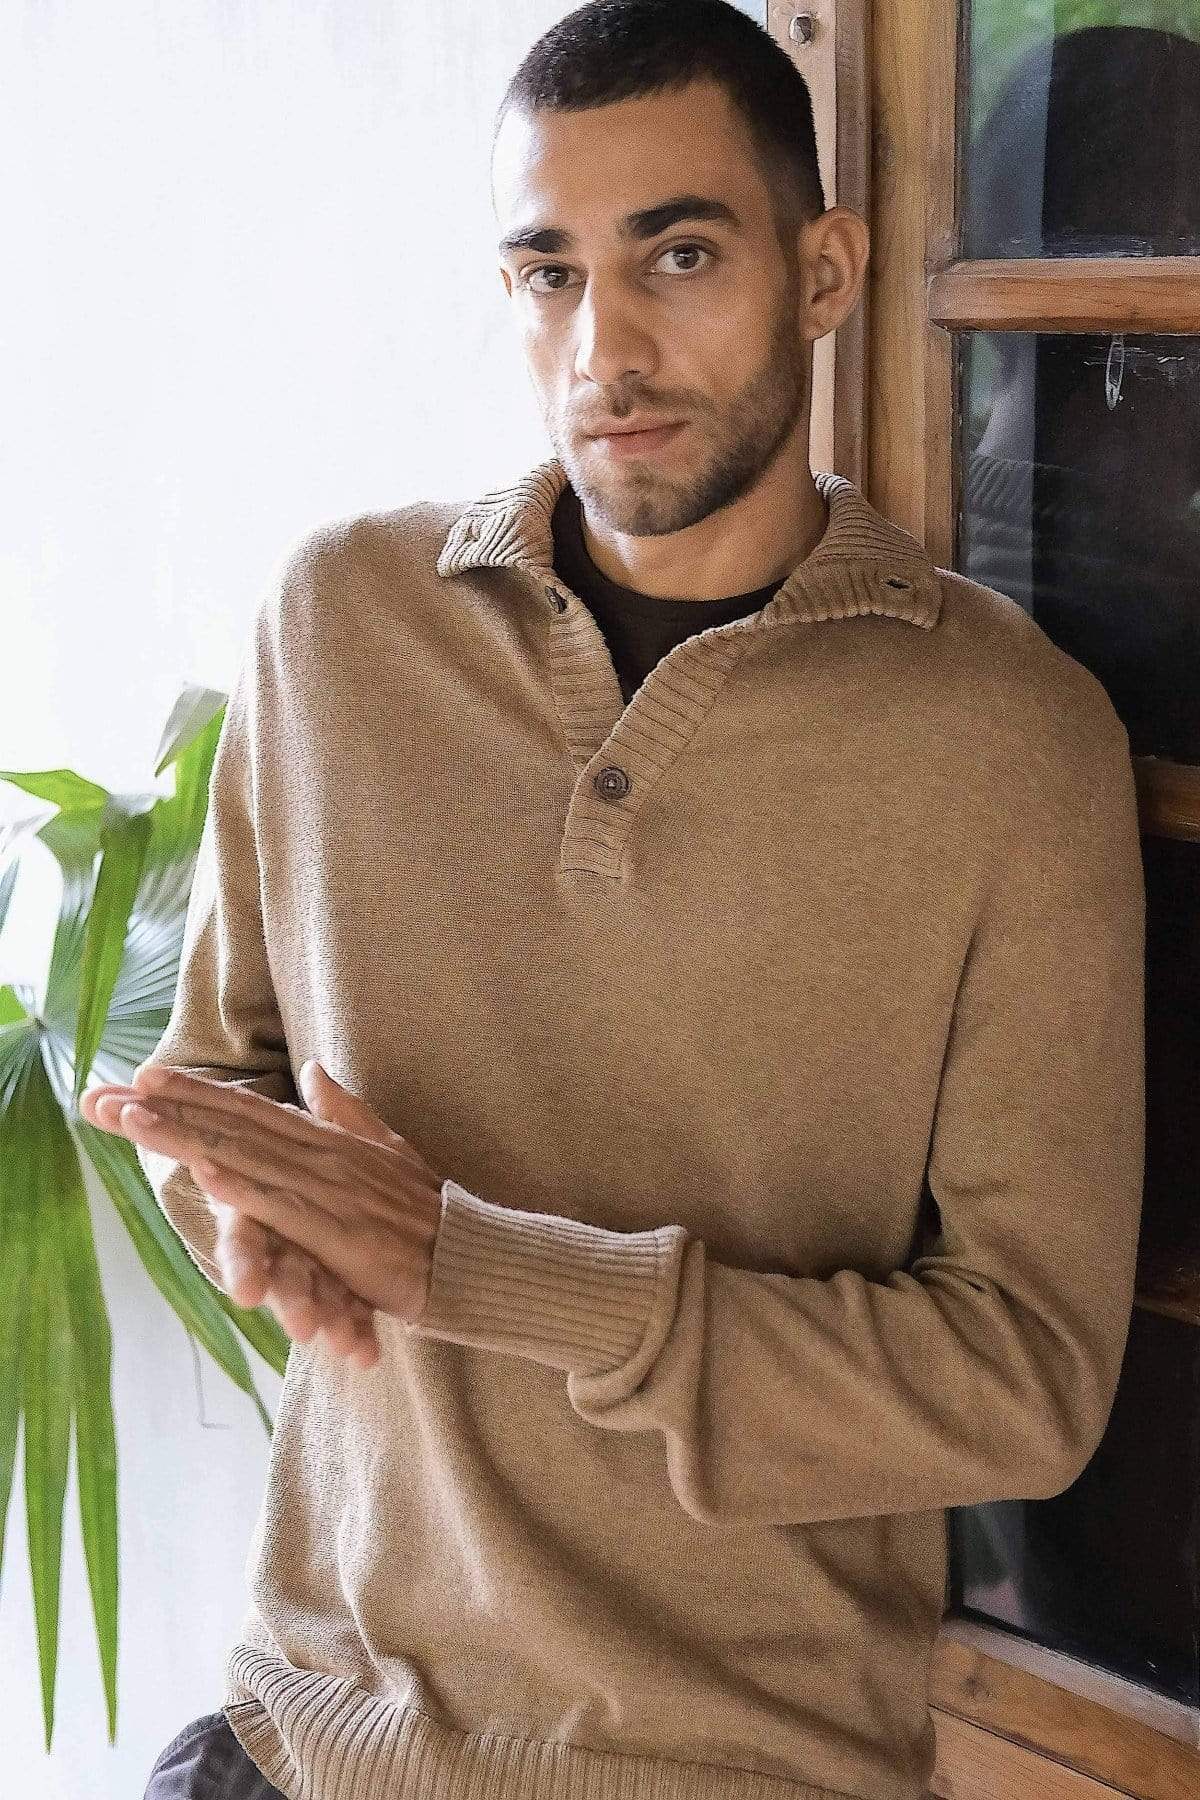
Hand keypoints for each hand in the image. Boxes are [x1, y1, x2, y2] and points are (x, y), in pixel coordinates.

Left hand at [81, 1061, 445, 1349]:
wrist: (474, 1257)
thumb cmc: (431, 1214)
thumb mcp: (390, 1151)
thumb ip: (347, 1112)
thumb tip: (314, 1071)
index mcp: (332, 1140)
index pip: (253, 1109)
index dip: (199, 1091)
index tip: (148, 1073)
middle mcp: (325, 1157)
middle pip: (236, 1125)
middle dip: (174, 1105)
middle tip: (116, 1085)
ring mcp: (331, 1192)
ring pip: (246, 1159)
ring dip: (188, 1138)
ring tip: (135, 1120)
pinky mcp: (339, 1234)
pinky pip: (284, 1208)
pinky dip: (244, 1189)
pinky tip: (206, 1172)